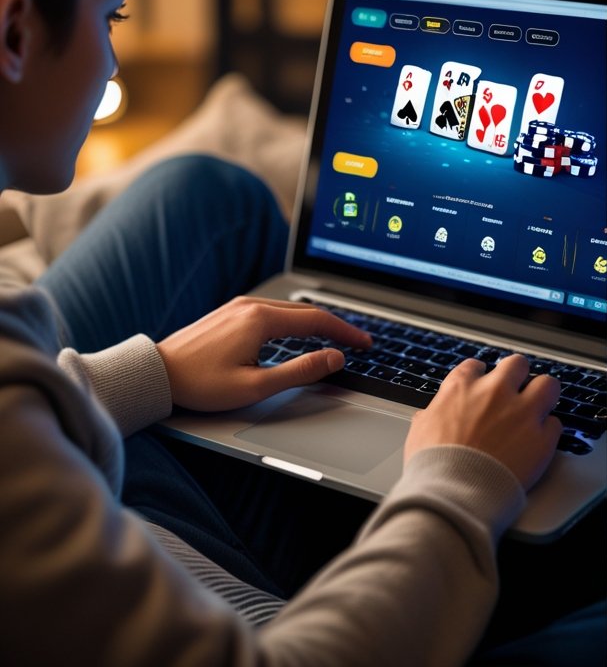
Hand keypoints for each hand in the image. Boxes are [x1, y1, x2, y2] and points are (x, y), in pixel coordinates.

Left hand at [157, 297, 372, 411]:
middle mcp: (251, 306)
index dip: (346, 332)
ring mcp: (238, 306)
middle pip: (306, 311)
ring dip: (315, 322)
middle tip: (356, 343)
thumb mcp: (255, 386)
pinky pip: (273, 311)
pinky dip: (295, 321)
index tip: (365, 344)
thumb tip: (333, 359)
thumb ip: (300, 372)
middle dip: (335, 326)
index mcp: (261, 320)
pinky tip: (298, 333)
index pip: (318, 321)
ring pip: (289, 310)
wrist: (154, 373)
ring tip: (333, 338)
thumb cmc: (200, 384)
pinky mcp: (229, 312)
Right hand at [405, 355, 561, 489]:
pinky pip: (554, 424)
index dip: (481, 377)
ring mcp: (521, 412)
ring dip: (543, 396)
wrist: (454, 494)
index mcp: (462, 388)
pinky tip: (538, 443)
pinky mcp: (541, 437)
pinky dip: (547, 433)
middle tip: (515, 394)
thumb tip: (430, 416)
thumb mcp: (420, 432)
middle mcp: (494, 392)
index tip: (483, 388)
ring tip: (538, 410)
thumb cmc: (433, 467)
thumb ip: (433, 416)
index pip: (476, 366)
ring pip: (548, 385)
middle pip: (517, 364)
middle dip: (517, 377)